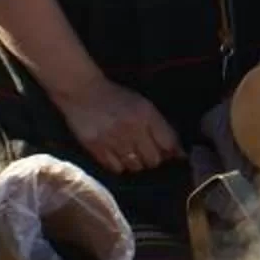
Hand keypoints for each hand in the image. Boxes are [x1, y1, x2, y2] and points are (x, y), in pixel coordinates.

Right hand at [55, 74, 184, 178]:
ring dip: (137, 163)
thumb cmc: (116, 97)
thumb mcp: (142, 104)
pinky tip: (117, 156)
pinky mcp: (97, 148)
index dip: (173, 152)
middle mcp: (132, 129)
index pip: (168, 143)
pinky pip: (116, 168)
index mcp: (146, 115)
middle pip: (153, 159)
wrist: (82, 91)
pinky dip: (120, 165)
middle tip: (148, 153)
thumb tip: (177, 151)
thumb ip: (159, 125)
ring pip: (136, 166)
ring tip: (132, 154)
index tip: (172, 155)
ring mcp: (114, 140)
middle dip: (154, 158)